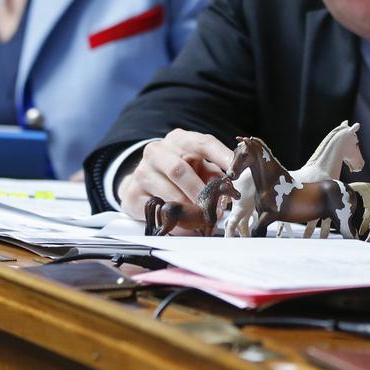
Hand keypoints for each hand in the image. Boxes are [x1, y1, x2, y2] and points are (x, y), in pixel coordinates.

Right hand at [118, 129, 233, 218]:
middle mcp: (157, 151)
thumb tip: (229, 190)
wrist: (143, 182)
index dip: (222, 157)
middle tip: (216, 209)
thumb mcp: (199, 167)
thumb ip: (214, 175)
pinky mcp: (132, 194)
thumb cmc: (180, 172)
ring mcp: (141, 172)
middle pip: (179, 170)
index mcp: (180, 140)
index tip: (237, 173)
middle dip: (201, 192)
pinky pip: (156, 211)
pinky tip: (189, 229)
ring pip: (167, 192)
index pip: (204, 143)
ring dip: (189, 211)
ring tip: (205, 222)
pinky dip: (176, 224)